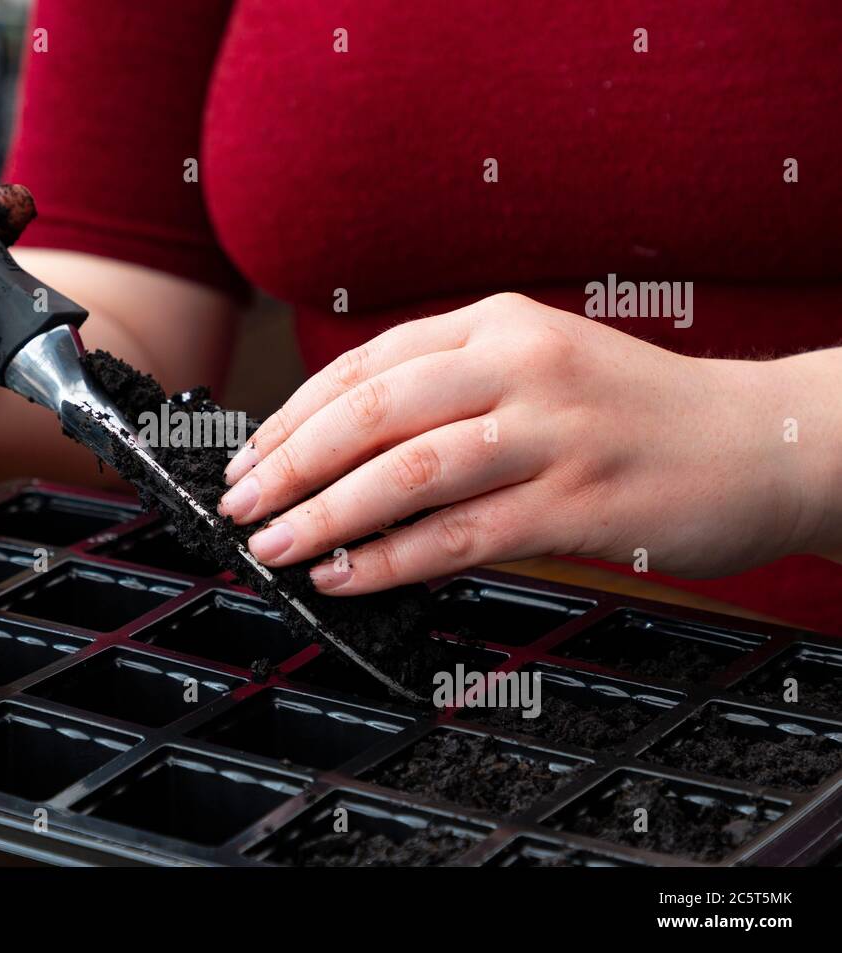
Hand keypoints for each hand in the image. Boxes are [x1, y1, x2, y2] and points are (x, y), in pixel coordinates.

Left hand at [218, 293, 821, 594]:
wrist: (766, 441)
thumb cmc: (636, 412)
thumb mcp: (541, 367)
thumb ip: (452, 393)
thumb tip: (340, 452)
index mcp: (500, 323)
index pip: (367, 364)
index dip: (293, 414)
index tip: (247, 456)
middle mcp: (521, 365)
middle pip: (373, 411)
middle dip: (290, 462)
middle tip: (241, 505)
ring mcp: (553, 433)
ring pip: (408, 471)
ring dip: (326, 513)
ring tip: (275, 544)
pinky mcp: (578, 503)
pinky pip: (462, 535)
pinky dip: (392, 558)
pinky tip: (347, 574)